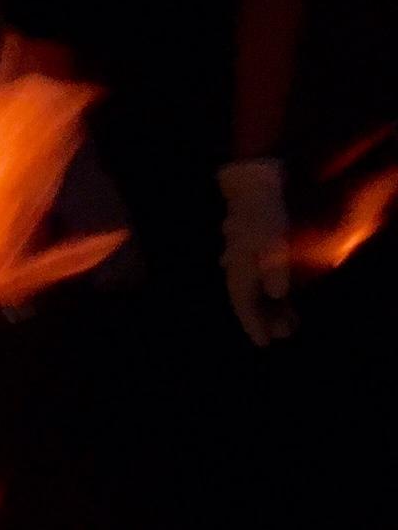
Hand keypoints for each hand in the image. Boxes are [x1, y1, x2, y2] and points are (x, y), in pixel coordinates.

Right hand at [218, 158, 294, 345]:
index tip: (265, 344)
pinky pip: (262, 278)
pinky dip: (272, 290)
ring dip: (272, 306)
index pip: (244, 307)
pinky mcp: (256, 252)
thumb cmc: (262, 213)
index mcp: (239, 272)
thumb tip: (277, 293)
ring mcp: (246, 262)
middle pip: (252, 302)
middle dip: (267, 319)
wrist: (252, 185)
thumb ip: (274, 267)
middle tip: (285, 334)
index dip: (255, 326)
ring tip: (290, 320)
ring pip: (258, 291)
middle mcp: (238, 271)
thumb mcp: (271, 238)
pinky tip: (281, 295)